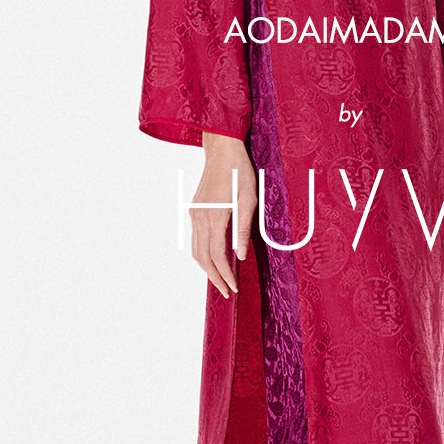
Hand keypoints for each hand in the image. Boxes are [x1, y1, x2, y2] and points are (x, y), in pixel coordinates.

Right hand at [192, 133, 257, 298]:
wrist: (222, 150)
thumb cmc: (240, 172)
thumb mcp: (249, 200)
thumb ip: (243, 230)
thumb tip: (240, 256)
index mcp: (215, 217)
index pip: (218, 256)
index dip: (225, 275)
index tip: (234, 288)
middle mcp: (200, 218)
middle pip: (203, 258)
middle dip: (215, 277)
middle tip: (227, 292)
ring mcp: (195, 214)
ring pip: (196, 250)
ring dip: (207, 268)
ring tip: (221, 280)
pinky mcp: (195, 210)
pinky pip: (196, 239)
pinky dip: (204, 254)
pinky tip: (214, 259)